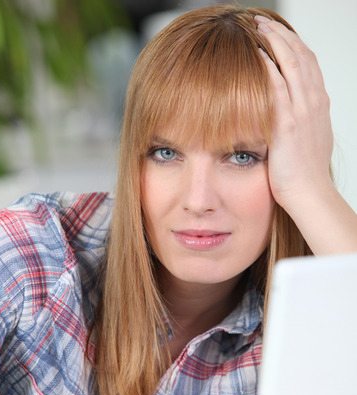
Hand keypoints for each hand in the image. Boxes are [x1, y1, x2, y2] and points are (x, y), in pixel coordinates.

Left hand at [255, 15, 333, 209]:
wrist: (309, 193)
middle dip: (281, 34)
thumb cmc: (305, 171)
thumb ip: (301, 118)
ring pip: (292, 64)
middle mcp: (314, 102)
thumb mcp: (308, 137)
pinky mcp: (288, 125)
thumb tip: (289, 111)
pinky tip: (255, 55)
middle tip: (262, 21)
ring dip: (274, 42)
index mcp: (318, 104)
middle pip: (301, 55)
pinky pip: (278, 88)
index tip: (275, 32)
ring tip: (257, 27)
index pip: (308, 63)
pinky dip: (268, 68)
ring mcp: (303, 112)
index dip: (292, 43)